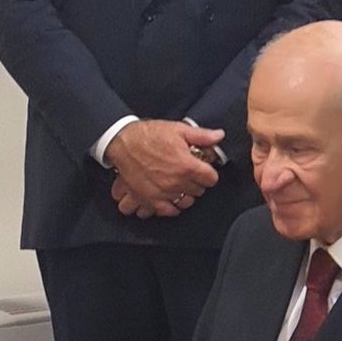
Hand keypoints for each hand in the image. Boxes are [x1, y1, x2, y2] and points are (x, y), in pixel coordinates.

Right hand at [105, 120, 221, 216]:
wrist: (122, 141)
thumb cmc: (148, 134)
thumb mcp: (177, 129)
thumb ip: (202, 135)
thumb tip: (219, 136)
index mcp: (186, 165)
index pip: (211, 179)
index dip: (209, 173)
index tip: (204, 169)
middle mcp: (176, 182)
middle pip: (199, 191)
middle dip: (197, 182)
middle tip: (190, 174)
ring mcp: (162, 192)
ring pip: (185, 203)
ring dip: (185, 195)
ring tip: (181, 187)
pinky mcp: (149, 198)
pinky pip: (166, 211)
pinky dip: (169, 207)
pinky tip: (169, 199)